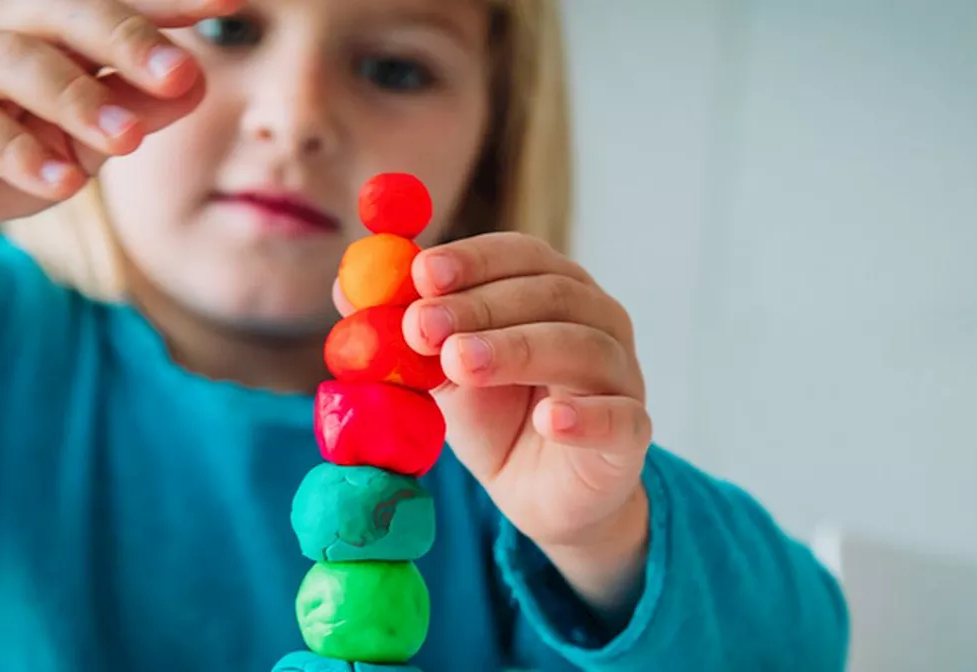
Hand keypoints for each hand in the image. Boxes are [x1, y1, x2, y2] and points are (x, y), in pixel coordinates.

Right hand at [0, 0, 242, 237]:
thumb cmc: (21, 141)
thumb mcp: (92, 135)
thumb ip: (139, 107)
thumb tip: (198, 83)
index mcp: (54, 23)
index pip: (119, 2)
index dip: (172, 2)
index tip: (229, 3)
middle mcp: (5, 28)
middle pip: (66, 13)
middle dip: (128, 39)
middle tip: (180, 72)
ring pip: (18, 63)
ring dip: (78, 100)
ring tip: (129, 141)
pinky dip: (20, 154)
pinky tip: (63, 182)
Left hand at [401, 232, 652, 614]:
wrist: (539, 494)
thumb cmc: (496, 417)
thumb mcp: (440, 370)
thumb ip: (404, 329)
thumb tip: (345, 287)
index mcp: (554, 290)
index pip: (522, 255)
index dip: (473, 259)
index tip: (421, 273)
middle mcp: (598, 320)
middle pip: (551, 295)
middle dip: (480, 306)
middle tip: (422, 326)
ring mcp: (621, 375)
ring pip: (582, 348)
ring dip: (517, 349)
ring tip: (460, 363)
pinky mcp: (632, 435)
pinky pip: (620, 419)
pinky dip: (586, 416)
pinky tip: (550, 419)